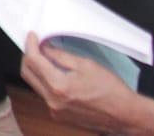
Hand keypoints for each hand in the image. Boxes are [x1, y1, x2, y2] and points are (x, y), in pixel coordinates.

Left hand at [22, 32, 142, 130]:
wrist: (126, 114)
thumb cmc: (112, 91)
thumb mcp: (86, 65)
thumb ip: (60, 55)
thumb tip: (44, 48)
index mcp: (59, 87)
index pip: (33, 61)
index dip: (30, 45)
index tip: (32, 37)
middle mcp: (53, 102)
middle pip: (27, 73)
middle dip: (29, 57)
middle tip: (36, 46)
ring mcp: (55, 111)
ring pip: (35, 84)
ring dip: (37, 70)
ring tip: (47, 58)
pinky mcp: (59, 116)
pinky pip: (44, 94)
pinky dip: (45, 82)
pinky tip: (55, 74)